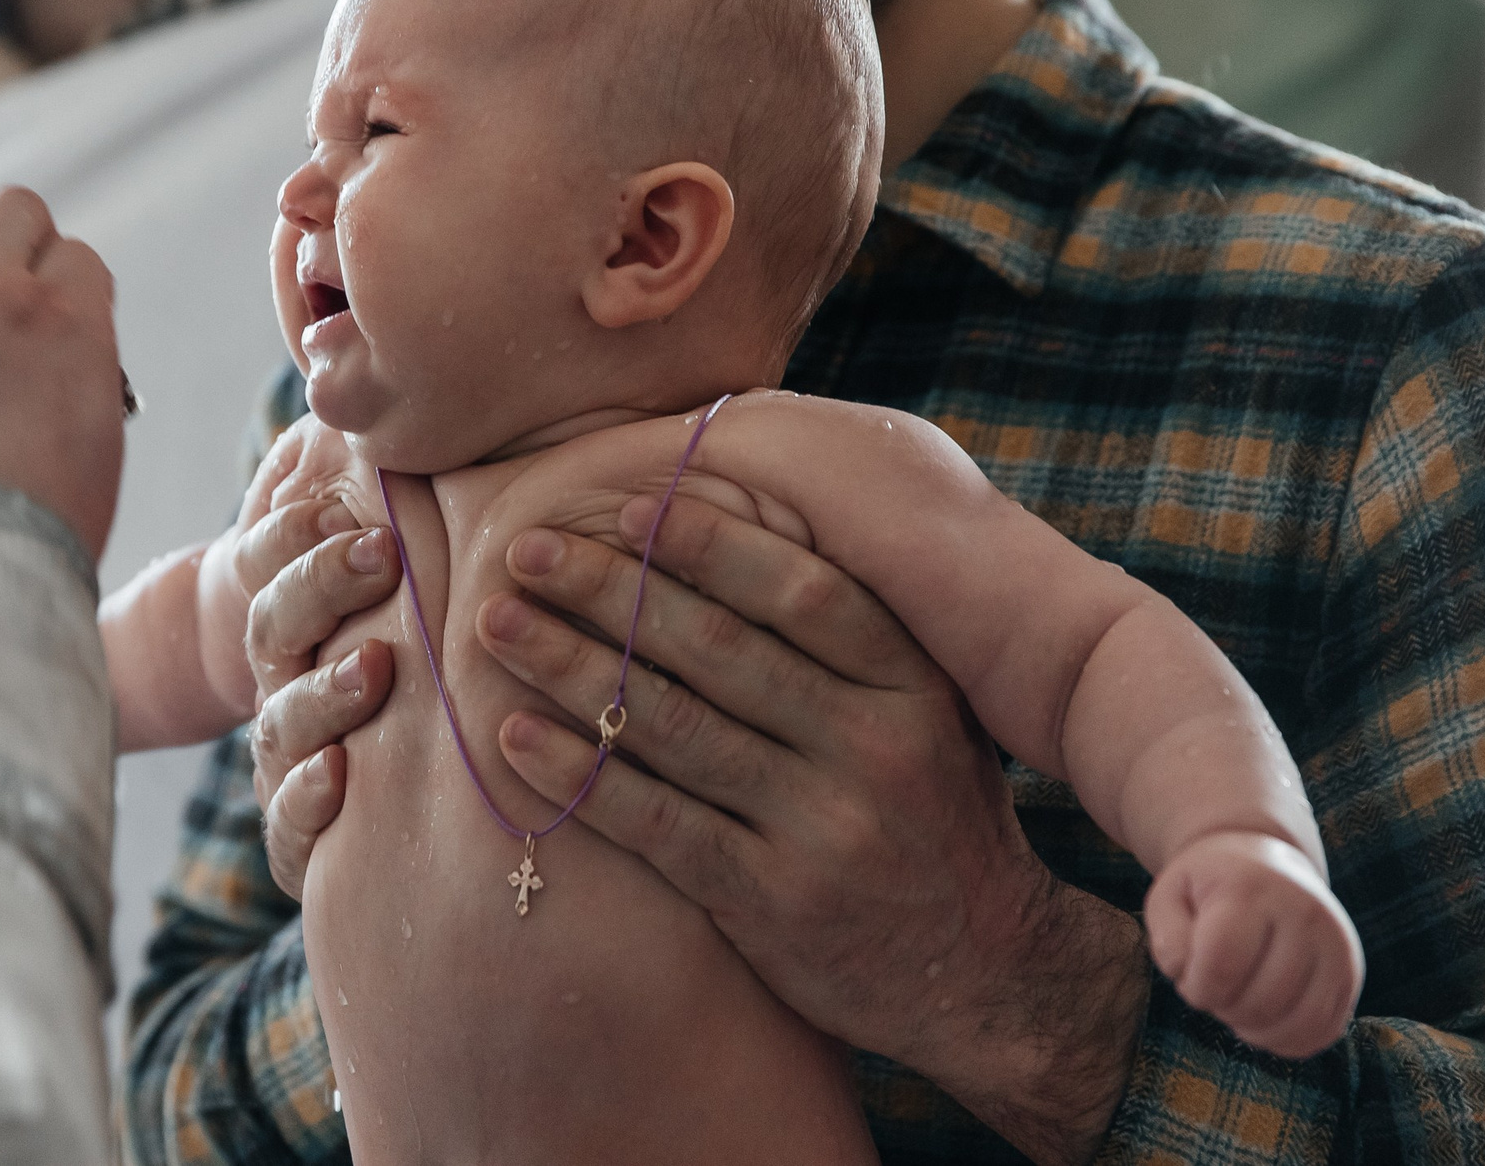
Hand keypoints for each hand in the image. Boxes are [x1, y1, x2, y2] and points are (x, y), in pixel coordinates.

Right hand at [221, 417, 403, 898]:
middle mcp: (272, 661)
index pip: (270, 552)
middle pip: (275, 628)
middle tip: (380, 555)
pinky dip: (306, 808)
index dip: (301, 532)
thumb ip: (354, 442)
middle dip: (322, 589)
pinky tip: (343, 784)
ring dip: (325, 696)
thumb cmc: (344, 567)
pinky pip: (286, 825)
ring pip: (281, 724)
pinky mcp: (300, 810)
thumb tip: (372, 357)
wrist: (285, 670)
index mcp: (275, 585)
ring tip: (378, 671)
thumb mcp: (339, 492)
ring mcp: (281, 736)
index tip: (353, 505)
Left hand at [479, 497, 1149, 1165]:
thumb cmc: (933, 815)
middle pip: (718, 649)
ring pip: (673, 728)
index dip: (710, 543)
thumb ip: (853, 637)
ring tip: (498, 625)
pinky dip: (581, 776)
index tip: (625, 508)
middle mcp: (871, 749)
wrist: (986, 977)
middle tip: (524, 550)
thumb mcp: (930, 714)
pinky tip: (517, 736)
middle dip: (608, 591)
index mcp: (911, 686)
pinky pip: (658, 824)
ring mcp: (820, 828)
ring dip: (571, 668)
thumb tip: (734, 531)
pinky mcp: (770, 902)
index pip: (800, 591)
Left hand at [1147, 830, 1363, 1058]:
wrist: (1267, 864)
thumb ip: (1168, 938)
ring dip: (1255, 1029)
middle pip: (1261, 1000)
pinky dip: (1287, 1040)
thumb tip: (1188, 975)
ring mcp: (1336, 945)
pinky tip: (1263, 1020)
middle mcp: (1304, 913)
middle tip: (1213, 987)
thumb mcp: (1170, 895)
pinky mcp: (1350, 974)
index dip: (1195, 987)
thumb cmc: (1211, 887)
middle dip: (1223, 1008)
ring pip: (1298, 1022)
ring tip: (1236, 1003)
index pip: (1222, 965)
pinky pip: (1323, 1031)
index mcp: (1252, 889)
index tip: (1188, 977)